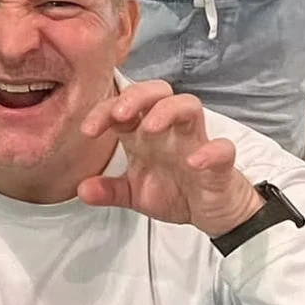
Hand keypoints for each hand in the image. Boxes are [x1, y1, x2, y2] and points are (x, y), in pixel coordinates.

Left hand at [76, 80, 266, 236]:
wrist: (214, 213)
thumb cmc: (175, 192)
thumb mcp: (135, 194)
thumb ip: (110, 190)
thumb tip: (82, 189)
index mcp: (145, 134)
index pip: (123, 107)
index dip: (103, 110)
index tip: (87, 130)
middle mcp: (170, 131)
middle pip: (158, 92)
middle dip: (137, 95)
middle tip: (120, 114)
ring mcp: (196, 143)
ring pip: (189, 106)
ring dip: (168, 110)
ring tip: (151, 127)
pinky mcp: (220, 164)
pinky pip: (222, 148)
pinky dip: (209, 151)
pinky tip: (193, 162)